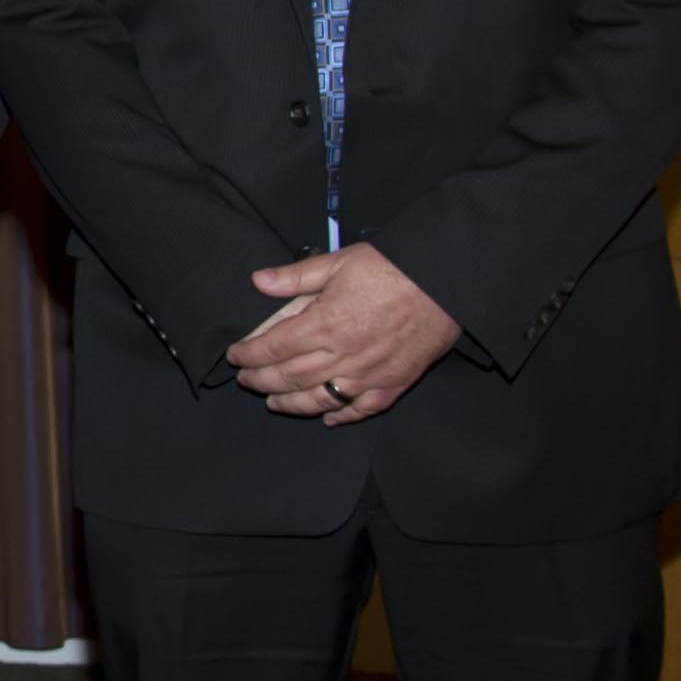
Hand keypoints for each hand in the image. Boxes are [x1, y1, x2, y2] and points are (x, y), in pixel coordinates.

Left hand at [227, 243, 459, 423]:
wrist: (445, 282)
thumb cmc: (392, 269)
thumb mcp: (338, 263)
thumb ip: (295, 277)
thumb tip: (259, 281)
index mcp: (324, 324)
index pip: (272, 348)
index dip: (248, 355)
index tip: (235, 356)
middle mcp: (342, 355)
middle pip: (289, 377)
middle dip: (261, 381)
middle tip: (246, 380)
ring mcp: (368, 373)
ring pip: (320, 399)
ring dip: (292, 404)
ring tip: (274, 402)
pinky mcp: (394, 383)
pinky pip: (362, 407)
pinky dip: (342, 415)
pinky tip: (326, 417)